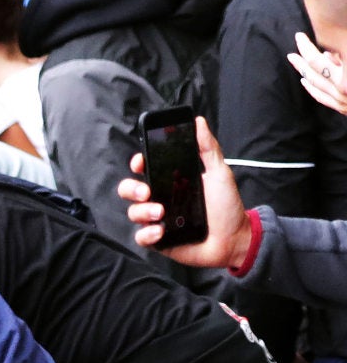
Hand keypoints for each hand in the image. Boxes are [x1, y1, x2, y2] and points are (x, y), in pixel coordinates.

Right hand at [119, 117, 248, 269]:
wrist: (234, 239)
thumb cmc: (226, 206)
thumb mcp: (219, 173)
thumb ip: (207, 148)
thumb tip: (198, 122)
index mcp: (171, 181)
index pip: (145, 169)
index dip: (138, 164)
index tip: (141, 162)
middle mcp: (160, 199)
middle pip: (129, 190)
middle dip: (132, 189)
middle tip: (148, 192)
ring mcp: (157, 220)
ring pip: (133, 212)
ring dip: (143, 211)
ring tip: (161, 213)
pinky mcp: (158, 240)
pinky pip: (141, 236)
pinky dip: (148, 233)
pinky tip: (162, 231)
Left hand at [289, 30, 346, 117]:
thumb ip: (344, 57)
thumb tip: (329, 54)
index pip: (318, 60)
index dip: (307, 47)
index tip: (299, 36)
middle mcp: (342, 90)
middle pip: (313, 72)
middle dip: (301, 59)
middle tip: (292, 48)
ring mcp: (342, 102)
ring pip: (315, 85)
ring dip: (303, 71)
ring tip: (295, 60)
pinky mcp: (343, 109)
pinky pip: (322, 98)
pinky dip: (311, 89)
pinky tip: (304, 81)